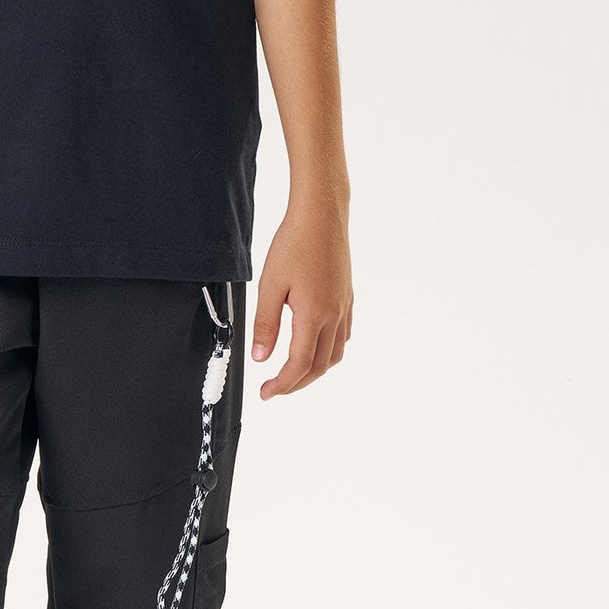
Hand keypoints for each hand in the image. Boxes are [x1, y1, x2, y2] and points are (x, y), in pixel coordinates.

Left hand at [250, 194, 352, 397]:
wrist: (322, 216)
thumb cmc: (295, 243)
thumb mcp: (270, 284)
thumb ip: (265, 324)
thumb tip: (260, 357)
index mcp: (313, 315)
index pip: (298, 365)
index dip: (282, 384)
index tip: (266, 393)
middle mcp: (334, 316)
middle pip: (319, 366)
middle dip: (296, 383)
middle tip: (275, 388)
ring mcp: (344, 307)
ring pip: (334, 354)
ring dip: (314, 370)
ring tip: (293, 373)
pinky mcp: (347, 298)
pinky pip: (342, 336)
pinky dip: (328, 351)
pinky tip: (314, 346)